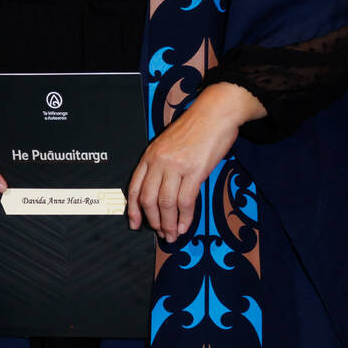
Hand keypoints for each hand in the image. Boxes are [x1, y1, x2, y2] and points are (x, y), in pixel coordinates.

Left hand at [127, 82, 265, 243]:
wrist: (215, 113)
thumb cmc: (195, 127)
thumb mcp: (169, 143)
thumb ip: (162, 163)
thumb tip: (161, 191)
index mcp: (150, 154)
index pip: (135, 186)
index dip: (133, 209)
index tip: (135, 224)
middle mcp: (159, 160)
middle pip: (148, 199)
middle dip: (153, 220)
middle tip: (160, 233)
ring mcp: (176, 165)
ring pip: (166, 203)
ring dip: (168, 224)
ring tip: (172, 235)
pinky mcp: (195, 171)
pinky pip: (185, 201)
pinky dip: (184, 218)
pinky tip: (184, 226)